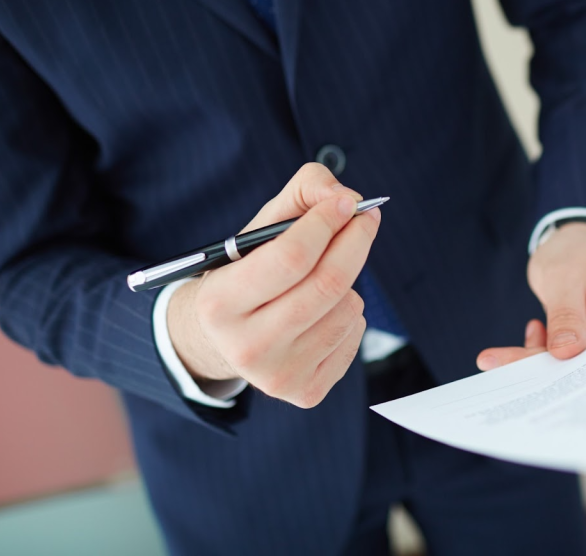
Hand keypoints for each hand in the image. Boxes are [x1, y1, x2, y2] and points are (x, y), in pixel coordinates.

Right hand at [166, 163, 380, 407]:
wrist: (225, 339)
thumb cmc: (249, 272)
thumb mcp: (260, 228)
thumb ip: (301, 193)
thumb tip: (345, 197)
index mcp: (219, 303)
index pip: (290, 257)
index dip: (325, 223)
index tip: (347, 203)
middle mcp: (245, 347)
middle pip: (327, 285)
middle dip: (355, 242)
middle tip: (366, 218)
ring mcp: (277, 376)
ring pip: (347, 309)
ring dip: (348, 281)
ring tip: (323, 278)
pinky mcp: (306, 392)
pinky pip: (354, 335)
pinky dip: (349, 312)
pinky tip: (323, 312)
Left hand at [476, 222, 585, 370]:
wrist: (569, 244)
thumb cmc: (574, 250)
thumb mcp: (566, 273)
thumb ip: (566, 312)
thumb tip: (566, 351)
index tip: (553, 373)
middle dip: (551, 371)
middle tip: (509, 374)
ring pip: (568, 358)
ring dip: (533, 359)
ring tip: (495, 358)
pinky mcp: (579, 339)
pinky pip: (558, 353)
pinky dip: (536, 348)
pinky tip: (532, 330)